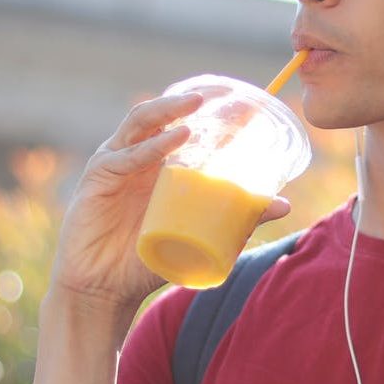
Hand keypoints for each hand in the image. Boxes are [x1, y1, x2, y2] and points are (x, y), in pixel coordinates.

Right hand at [50, 94, 287, 307]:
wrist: (104, 290)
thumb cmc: (149, 261)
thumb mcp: (200, 237)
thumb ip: (238, 220)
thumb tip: (285, 205)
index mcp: (158, 164)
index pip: (179, 122)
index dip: (203, 107)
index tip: (235, 97)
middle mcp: (136, 157)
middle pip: (161, 115)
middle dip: (187, 100)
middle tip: (218, 93)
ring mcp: (116, 164)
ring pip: (141, 124)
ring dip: (169, 110)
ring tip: (197, 105)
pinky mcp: (98, 178)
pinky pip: (126, 157)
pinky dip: (151, 146)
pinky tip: (175, 137)